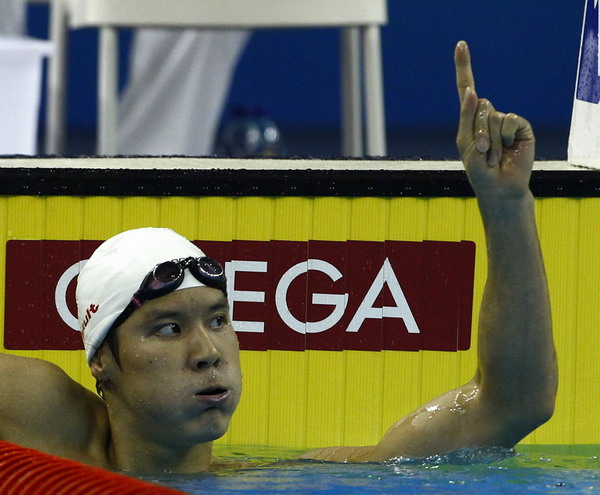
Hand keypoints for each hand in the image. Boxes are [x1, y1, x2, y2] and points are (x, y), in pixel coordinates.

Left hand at [455, 41, 534, 199]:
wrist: (499, 187)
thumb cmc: (479, 169)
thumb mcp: (466, 143)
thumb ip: (467, 117)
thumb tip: (473, 90)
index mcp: (470, 118)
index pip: (466, 88)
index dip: (463, 66)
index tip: (460, 45)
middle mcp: (487, 115)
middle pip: (479, 105)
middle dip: (478, 131)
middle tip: (483, 152)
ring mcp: (505, 120)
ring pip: (492, 115)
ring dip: (490, 139)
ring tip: (494, 156)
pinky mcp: (520, 126)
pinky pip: (509, 120)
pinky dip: (505, 137)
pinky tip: (508, 150)